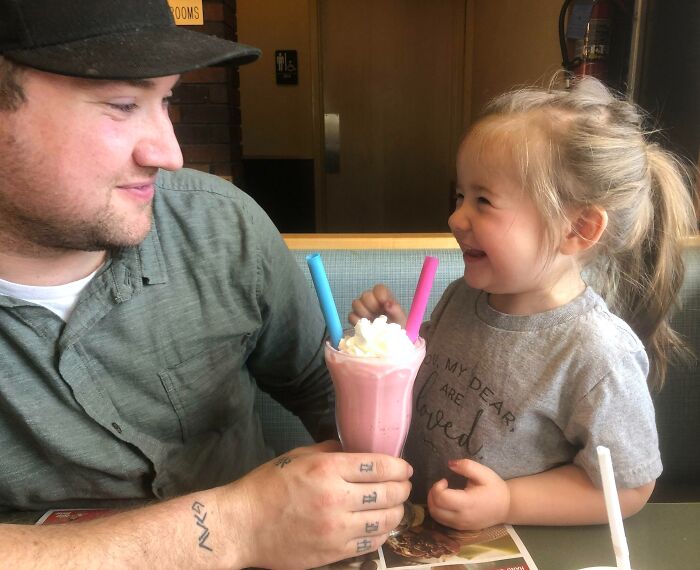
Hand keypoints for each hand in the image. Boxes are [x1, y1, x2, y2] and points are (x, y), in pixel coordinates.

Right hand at [223, 440, 412, 569]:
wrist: (241, 526)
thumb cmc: (266, 487)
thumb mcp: (297, 456)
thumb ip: (330, 451)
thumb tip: (354, 450)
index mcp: (326, 469)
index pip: (378, 466)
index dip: (399, 466)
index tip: (405, 467)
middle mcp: (336, 498)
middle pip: (388, 492)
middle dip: (403, 487)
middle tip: (405, 484)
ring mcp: (336, 528)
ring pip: (385, 520)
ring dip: (397, 511)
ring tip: (397, 506)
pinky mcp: (333, 552)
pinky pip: (370, 543)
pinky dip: (382, 533)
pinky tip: (381, 526)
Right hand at [349, 285, 406, 326]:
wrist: (390, 342)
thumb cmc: (397, 328)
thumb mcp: (401, 320)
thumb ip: (396, 310)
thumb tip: (388, 304)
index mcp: (384, 298)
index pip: (378, 288)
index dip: (380, 295)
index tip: (384, 305)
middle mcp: (372, 301)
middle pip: (365, 295)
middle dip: (371, 306)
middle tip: (378, 317)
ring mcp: (362, 309)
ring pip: (356, 303)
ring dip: (363, 314)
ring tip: (372, 323)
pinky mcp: (355, 318)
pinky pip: (351, 316)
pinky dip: (357, 322)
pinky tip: (365, 328)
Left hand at [427, 459, 509, 530]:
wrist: (507, 507)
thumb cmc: (495, 488)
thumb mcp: (484, 473)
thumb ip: (466, 466)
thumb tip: (450, 463)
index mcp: (468, 503)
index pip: (441, 498)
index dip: (437, 487)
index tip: (444, 480)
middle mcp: (462, 517)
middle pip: (435, 509)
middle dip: (432, 494)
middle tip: (440, 485)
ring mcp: (461, 525)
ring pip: (436, 517)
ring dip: (433, 503)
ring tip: (441, 492)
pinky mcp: (460, 528)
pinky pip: (442, 522)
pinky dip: (438, 511)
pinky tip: (445, 501)